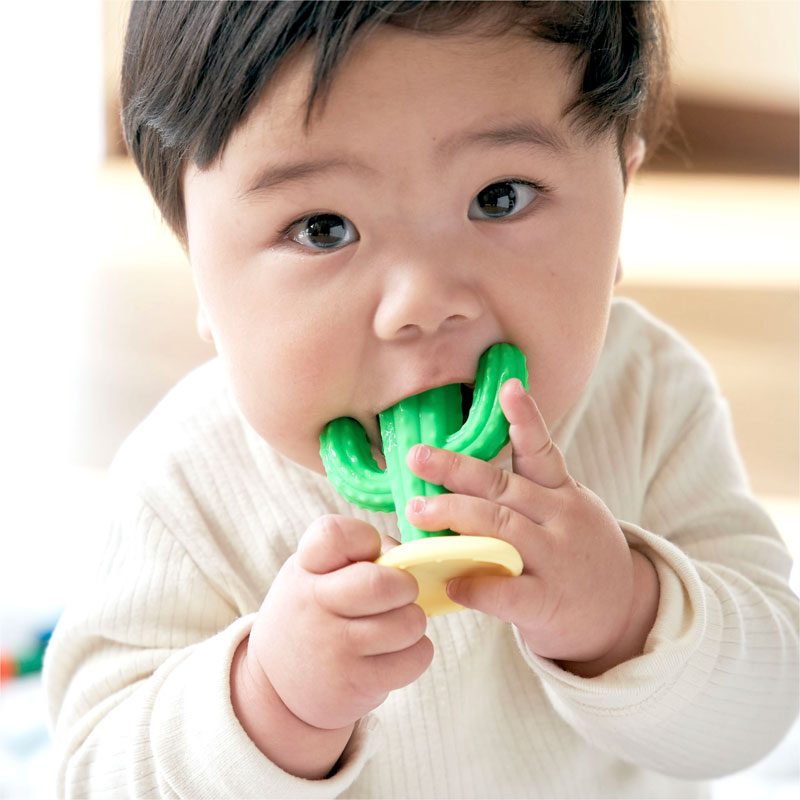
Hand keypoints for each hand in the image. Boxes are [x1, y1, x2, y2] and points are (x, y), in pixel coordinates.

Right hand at [245, 515, 432, 730]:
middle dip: (406, 586)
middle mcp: (315, 604)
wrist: (275, 686)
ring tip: (399, 624)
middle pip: (380, 583)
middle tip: (401, 594)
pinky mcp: (354, 682)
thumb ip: (358, 555)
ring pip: (406, 624)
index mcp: (305, 567)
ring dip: (414, 621)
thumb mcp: (316, 574)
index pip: (334, 534)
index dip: (363, 538)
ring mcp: (333, 647)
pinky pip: (413, 658)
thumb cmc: (311, 614)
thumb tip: (408, 556)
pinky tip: (398, 651)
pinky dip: (417, 653)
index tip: (368, 554)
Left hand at [405, 379, 657, 672]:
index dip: (525, 419)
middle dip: (456, 470)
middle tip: (416, 457)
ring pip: (502, 528)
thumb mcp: (566, 512)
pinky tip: (451, 580)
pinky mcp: (548, 602)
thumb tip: (458, 476)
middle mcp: (560, 519)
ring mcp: (556, 559)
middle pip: (503, 487)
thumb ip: (524, 494)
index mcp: (561, 493)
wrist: (621, 614)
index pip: (541, 451)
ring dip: (455, 515)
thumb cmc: (575, 556)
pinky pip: (509, 592)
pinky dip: (477, 584)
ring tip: (415, 509)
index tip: (510, 388)